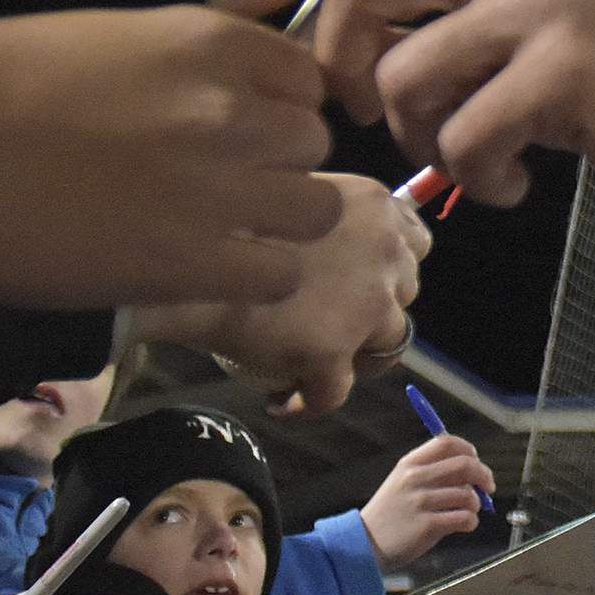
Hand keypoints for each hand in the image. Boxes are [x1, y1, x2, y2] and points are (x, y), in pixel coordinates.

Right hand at [0, 7, 341, 308]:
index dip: (276, 113)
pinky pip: (276, 276)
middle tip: (220, 194)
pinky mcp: (189, 262)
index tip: (240, 137)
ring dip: (275, 229)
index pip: (302, 78)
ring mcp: (216, 186)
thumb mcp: (103, 44)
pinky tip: (202, 277)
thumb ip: (178, 74)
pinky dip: (251, 281)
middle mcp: (229, 108)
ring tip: (217, 240)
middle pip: (312, 145)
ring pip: (314, 211)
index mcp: (206, 41)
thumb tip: (213, 109)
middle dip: (276, 170)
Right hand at [135, 176, 430, 417]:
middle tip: (332, 325)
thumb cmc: (215, 219)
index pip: (415, 243)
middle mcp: (384, 252)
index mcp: (374, 205)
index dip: (390, 265)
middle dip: (377, 310)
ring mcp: (365, 307)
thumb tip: (331, 239)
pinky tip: (283, 403)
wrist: (178, 263)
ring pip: (388, 347)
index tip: (361, 280)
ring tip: (314, 367)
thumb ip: (321, 214)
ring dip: (356, 358)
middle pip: (405, 293)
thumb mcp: (285, 191)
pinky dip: (311, 403)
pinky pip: (334, 394)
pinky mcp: (331, 354)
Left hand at [211, 0, 594, 209]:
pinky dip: (475, 173)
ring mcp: (540, 0)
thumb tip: (328, 34)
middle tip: (368, 115)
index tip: (223, 20)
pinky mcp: (567, 67)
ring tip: (464, 156)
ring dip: (416, 137)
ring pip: (405, 74)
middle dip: (338, 65)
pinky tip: (511, 180)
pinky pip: (467, 134)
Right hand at [362, 434, 494, 566]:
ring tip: (468, 512)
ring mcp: (421, 502)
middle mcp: (415, 478)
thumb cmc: (391, 514)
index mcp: (410, 463)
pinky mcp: (427, 525)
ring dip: (477, 504)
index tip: (477, 461)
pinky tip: (464, 525)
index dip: (469, 450)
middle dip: (484, 475)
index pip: (447, 442)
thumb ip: (434, 473)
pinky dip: (471, 522)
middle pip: (465, 465)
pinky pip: (465, 518)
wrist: (365, 543)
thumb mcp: (403, 483)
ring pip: (468, 494)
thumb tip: (474, 470)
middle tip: (489, 487)